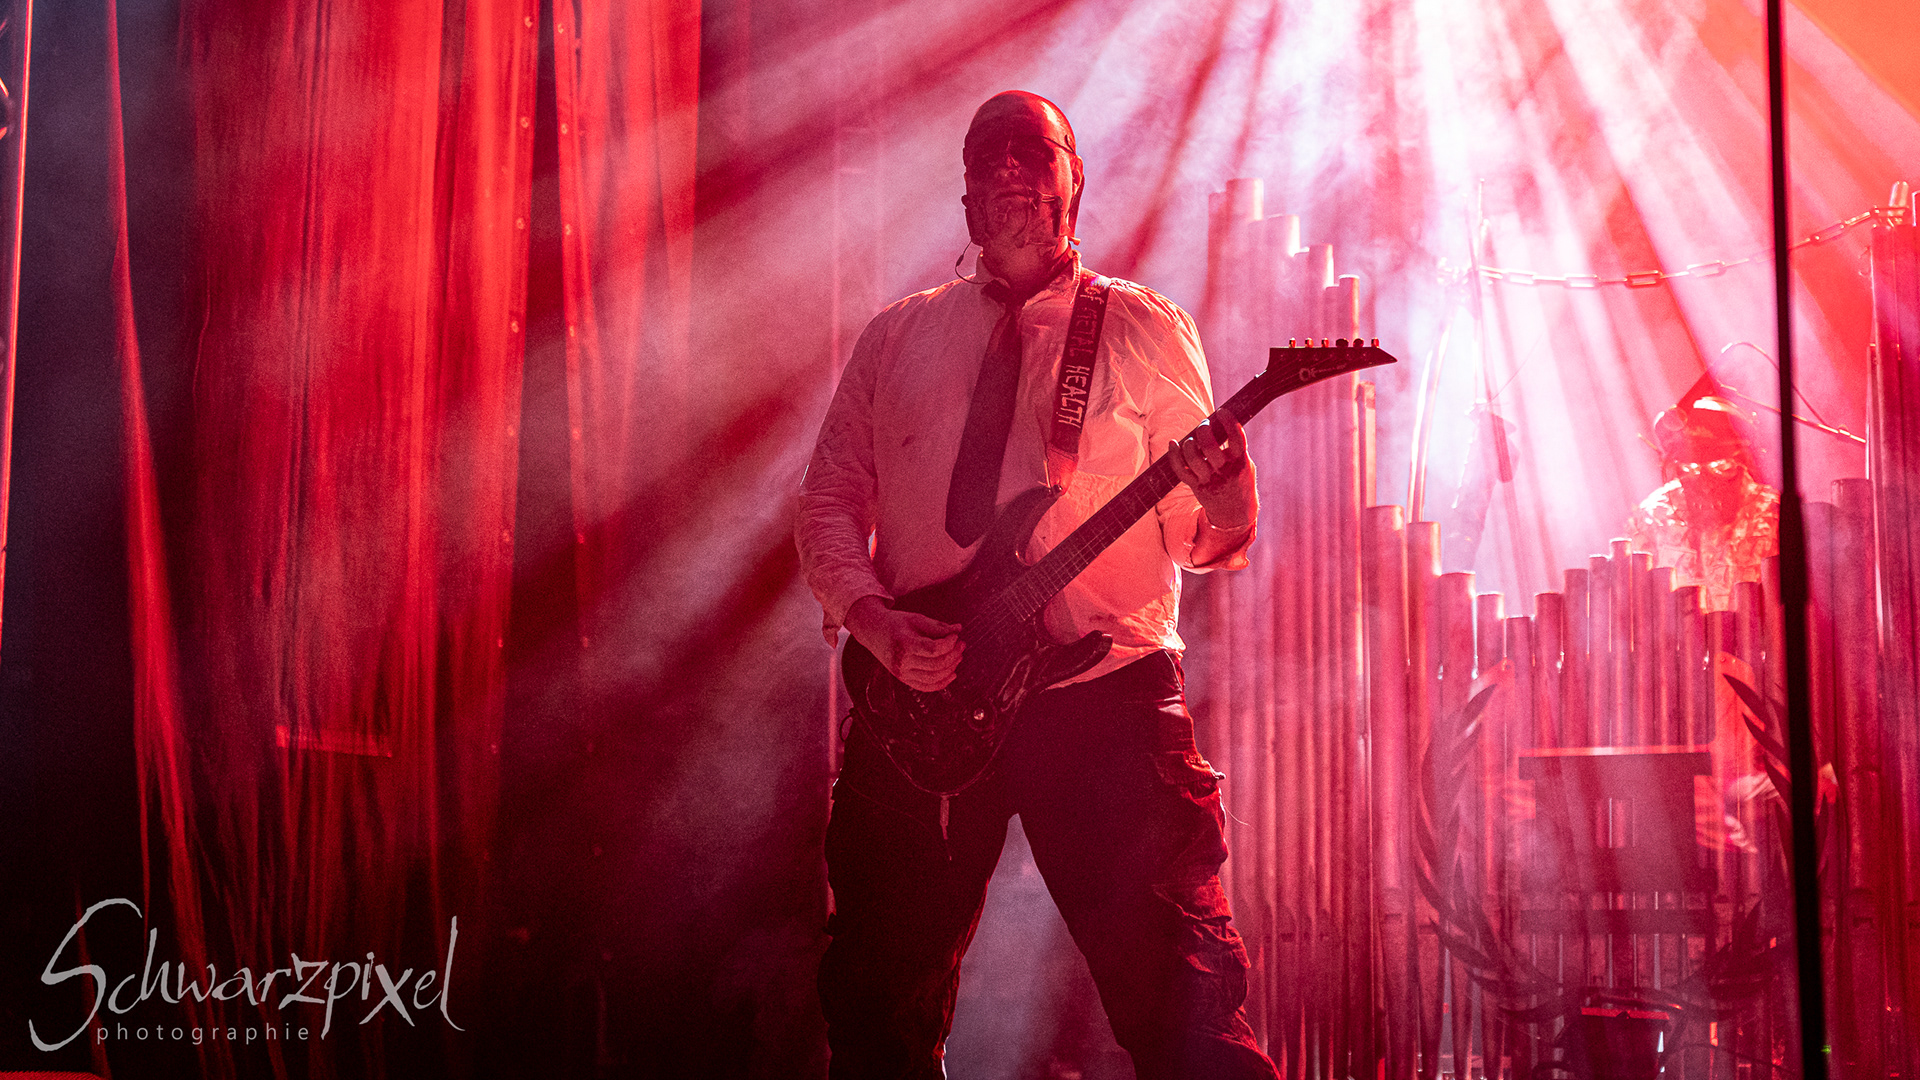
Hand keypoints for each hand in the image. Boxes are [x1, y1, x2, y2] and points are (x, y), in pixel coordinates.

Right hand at [844, 595, 963, 691]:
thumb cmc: (895, 623)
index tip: (955, 636)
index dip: (949, 644)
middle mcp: (901, 662)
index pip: (933, 649)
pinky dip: (941, 683)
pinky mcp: (903, 679)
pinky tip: (952, 673)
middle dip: (954, 655)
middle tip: (961, 644)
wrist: (873, 631)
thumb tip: (958, 629)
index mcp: (904, 644)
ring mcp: (901, 673)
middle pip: (936, 665)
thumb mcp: (916, 619)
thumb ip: (937, 626)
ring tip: (958, 656)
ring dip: (951, 668)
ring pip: (933, 678)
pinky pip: (926, 687)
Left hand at [1169, 411, 1255, 530]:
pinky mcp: (1197, 487)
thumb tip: (1218, 423)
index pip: (1236, 437)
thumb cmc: (1240, 480)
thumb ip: (1235, 447)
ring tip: (1193, 439)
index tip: (1222, 412)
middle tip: (1204, 425)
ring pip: (1193, 458)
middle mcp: (1225, 471)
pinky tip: (1173, 443)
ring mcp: (1210, 480)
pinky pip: (1180, 471)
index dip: (1228, 420)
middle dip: (1203, 431)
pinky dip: (1174, 456)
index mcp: (1241, 462)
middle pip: (1209, 447)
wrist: (1236, 512)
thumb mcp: (1245, 464)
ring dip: (1189, 443)